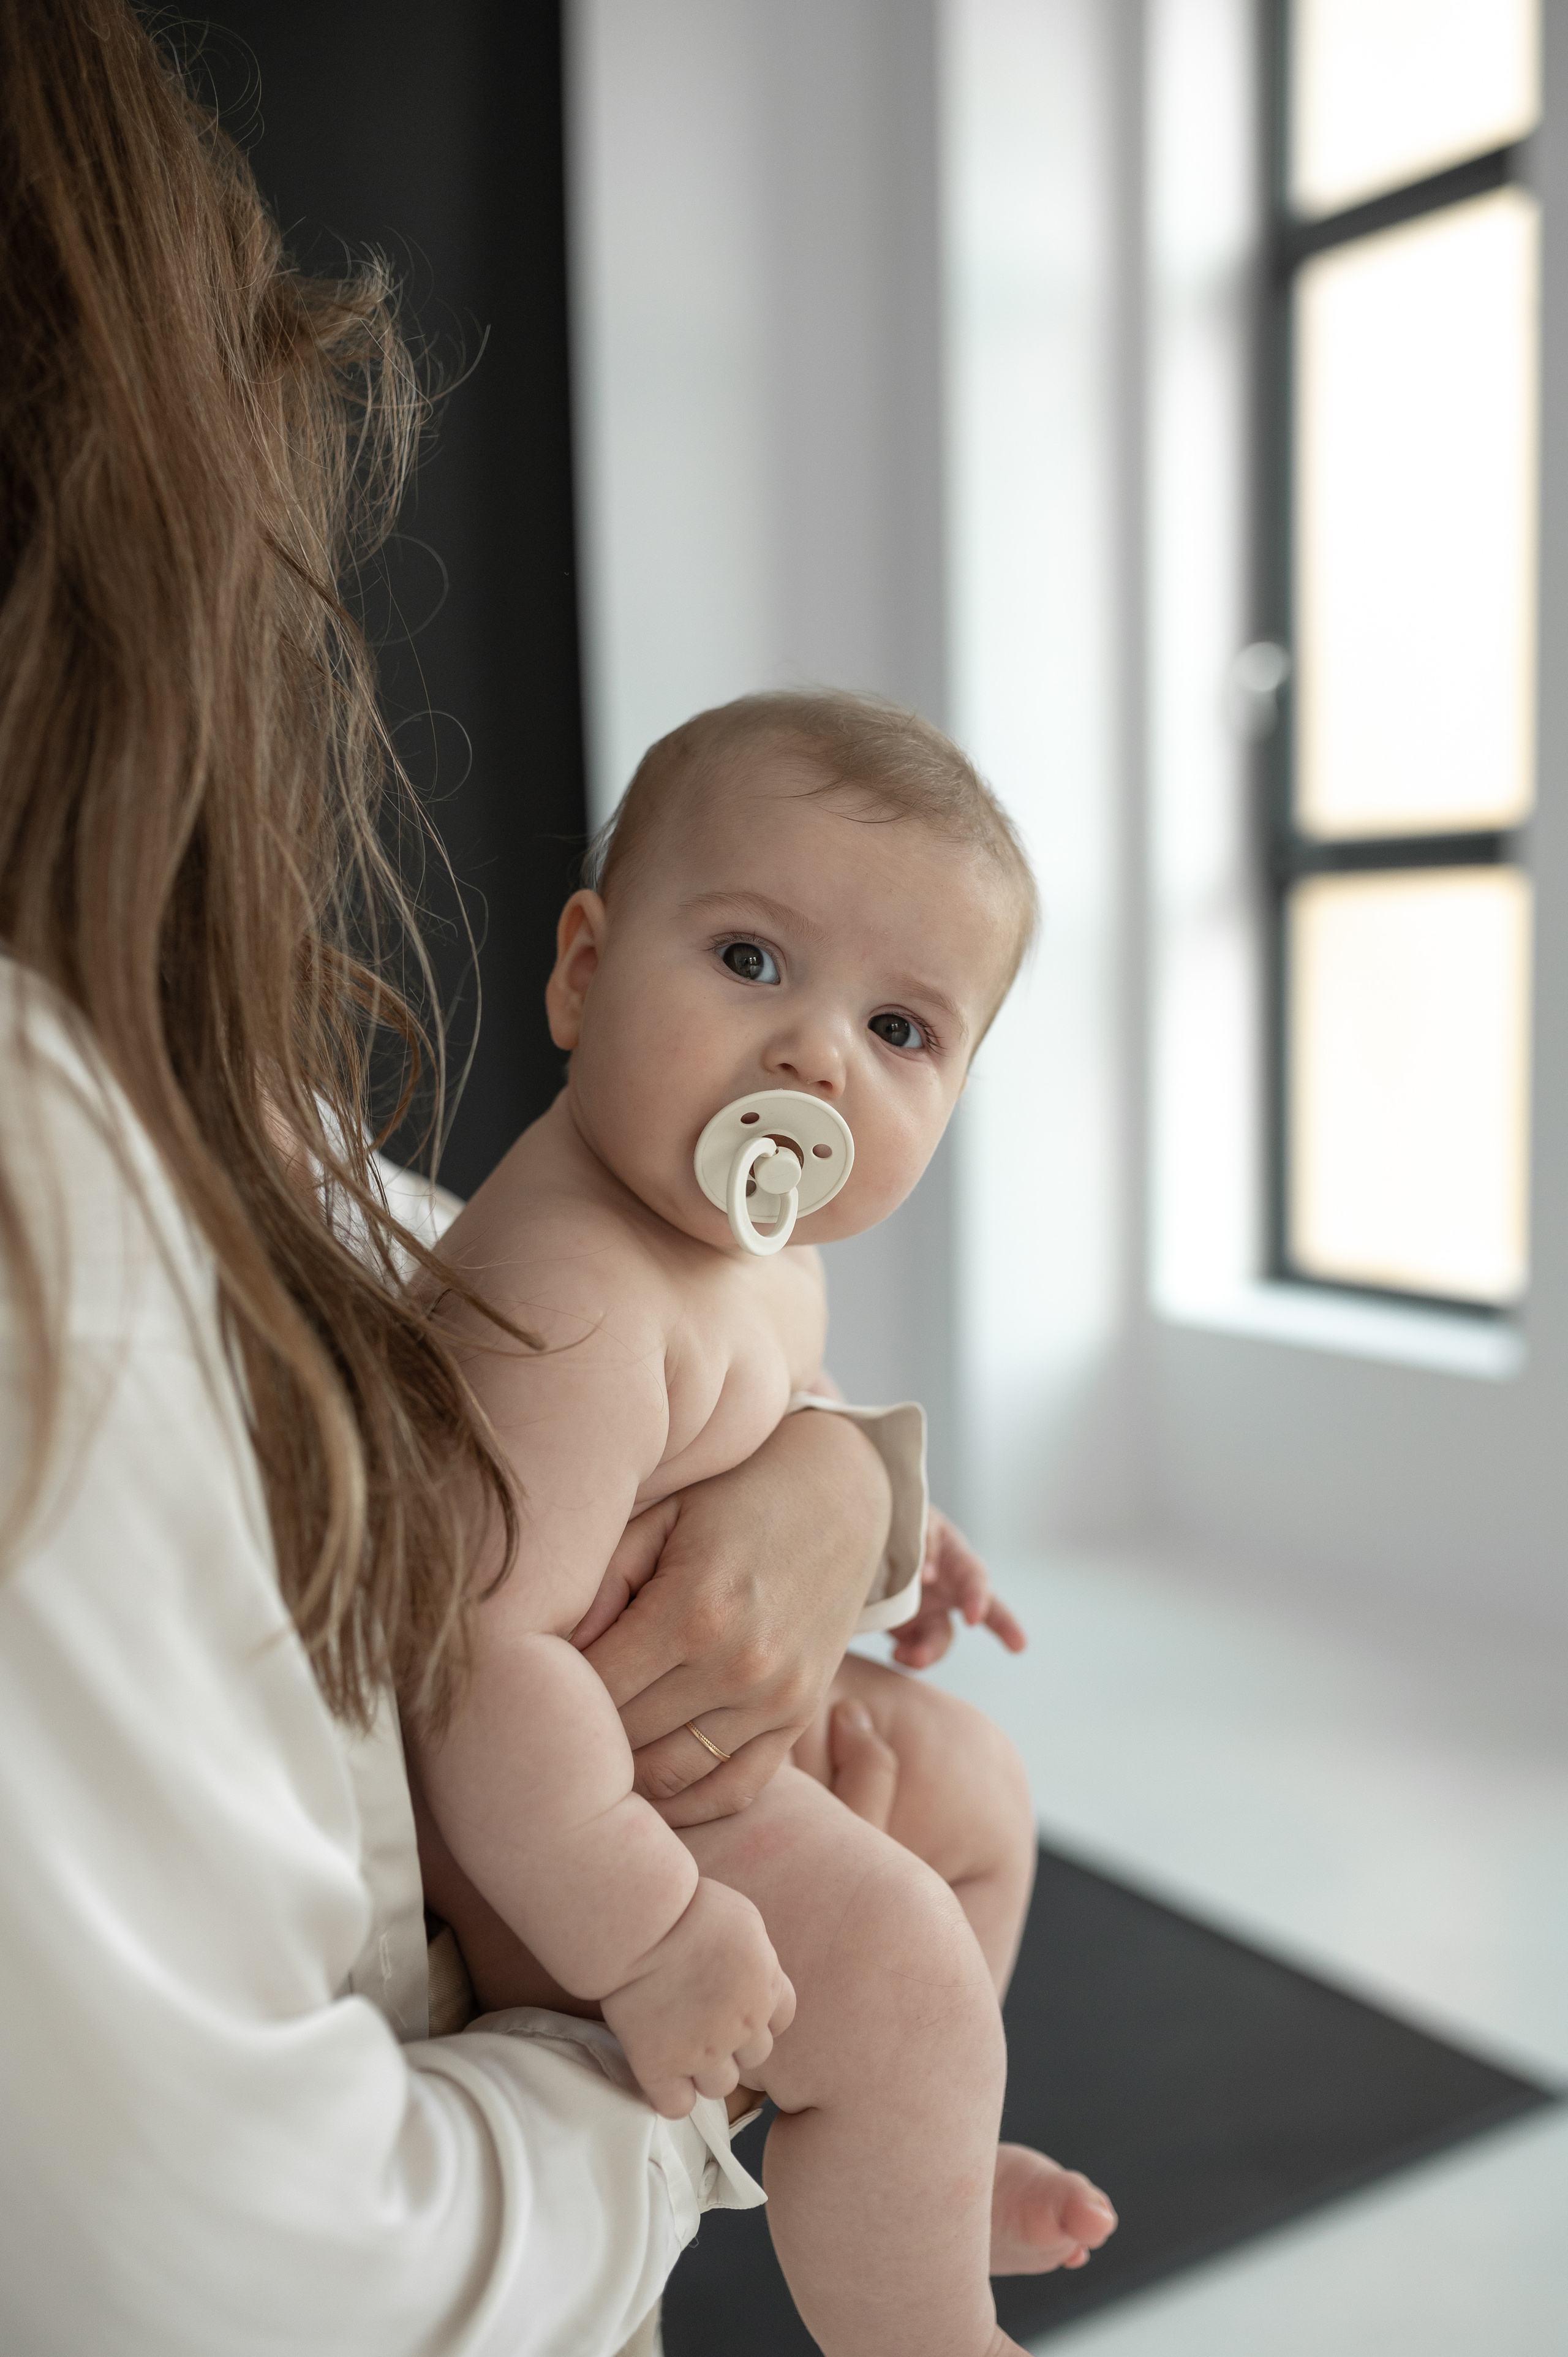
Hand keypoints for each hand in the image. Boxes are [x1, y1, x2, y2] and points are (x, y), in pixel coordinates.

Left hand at [575, 1408, 891, 1827]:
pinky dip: (684, 1802)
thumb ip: (601, 1584)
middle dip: (581, 1739)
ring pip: (671, 1777)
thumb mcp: (659, 1517)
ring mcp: (777, 1699)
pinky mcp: (800, 1718)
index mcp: (692, 1609)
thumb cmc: (732, 1499)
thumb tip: (548, 1657)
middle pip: (626, 1741)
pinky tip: (646, 1785)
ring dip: (623, 1775)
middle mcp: (739, 1664)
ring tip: (590, 1752)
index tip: (528, 1692)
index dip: (552, 1699)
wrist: (841, 1495)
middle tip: (548, 1730)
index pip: (595, 1692)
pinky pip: (732, 1790)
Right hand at [600, 1877, 795, 2118]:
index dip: (759, 2012)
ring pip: (721, 2086)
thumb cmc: (689, 1907)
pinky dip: (671, 2096)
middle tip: (704, 2019)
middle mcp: (742, 2026)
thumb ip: (756, 1959)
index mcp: (765, 1988)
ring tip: (682, 2045)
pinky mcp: (660, 2065)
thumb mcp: (745, 1921)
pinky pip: (676, 2106)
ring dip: (706, 2071)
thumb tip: (752, 1975)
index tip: (736, 2002)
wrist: (643, 1922)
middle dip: (734, 2041)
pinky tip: (662, 2074)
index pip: (782, 2019)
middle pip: (755, 2056)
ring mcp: (702, 2050)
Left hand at [889, 1505, 1026, 1669]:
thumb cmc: (899, 1522)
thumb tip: (929, 1577)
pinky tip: (896, 1654)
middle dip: (1005, 1626)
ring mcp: (931, 1610)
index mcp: (954, 1557)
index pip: (974, 1576)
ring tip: (901, 1656)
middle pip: (984, 1610)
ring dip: (927, 1653)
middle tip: (1019, 1646)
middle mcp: (950, 1587)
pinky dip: (908, 1656)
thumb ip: (923, 1542)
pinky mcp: (910, 1628)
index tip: (972, 1617)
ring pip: (941, 1639)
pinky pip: (916, 1649)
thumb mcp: (911, 1520)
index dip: (977, 1597)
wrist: (869, 1537)